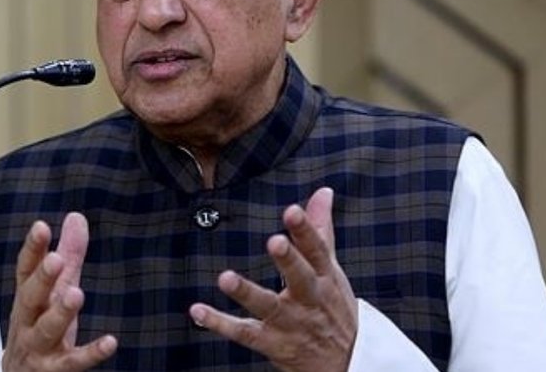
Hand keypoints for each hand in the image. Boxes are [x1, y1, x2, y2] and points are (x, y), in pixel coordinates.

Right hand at [2, 212, 116, 371]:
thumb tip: (76, 216)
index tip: (41, 226)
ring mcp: (38, 347)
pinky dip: (91, 353)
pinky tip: (110, 342)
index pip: (26, 269)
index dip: (33, 249)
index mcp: (28, 297)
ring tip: (76, 294)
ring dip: (60, 313)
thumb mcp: (53, 290)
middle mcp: (28, 320)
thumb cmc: (39, 326)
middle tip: (55, 260)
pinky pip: (72, 362)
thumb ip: (68, 254)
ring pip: (47, 329)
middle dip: (42, 278)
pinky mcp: (53, 371)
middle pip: (31, 297)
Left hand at [189, 187, 356, 371]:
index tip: (292, 210)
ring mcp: (290, 323)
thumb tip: (323, 192)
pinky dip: (220, 323)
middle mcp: (309, 300)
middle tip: (274, 241)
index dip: (306, 230)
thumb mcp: (332, 271)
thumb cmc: (334, 309)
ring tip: (226, 278)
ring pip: (269, 307)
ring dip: (247, 293)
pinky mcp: (273, 343)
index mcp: (325, 278)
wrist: (347, 365)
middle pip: (301, 278)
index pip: (317, 251)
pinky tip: (198, 312)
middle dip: (289, 260)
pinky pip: (244, 333)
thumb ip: (321, 230)